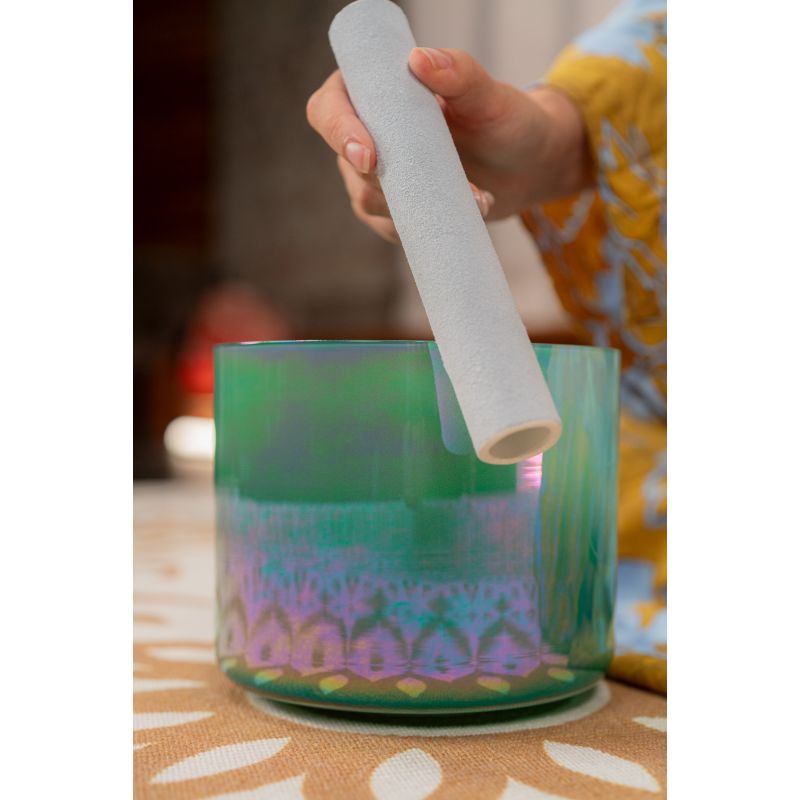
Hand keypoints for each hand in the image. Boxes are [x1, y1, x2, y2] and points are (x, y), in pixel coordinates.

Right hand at [306, 47, 591, 242]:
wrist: (525, 168)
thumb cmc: (506, 121)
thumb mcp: (489, 95)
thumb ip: (459, 72)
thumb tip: (418, 60)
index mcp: (374, 91)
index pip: (329, 108)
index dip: (339, 132)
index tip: (369, 157)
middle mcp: (365, 134)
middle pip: (346, 163)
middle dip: (390, 181)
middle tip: (446, 183)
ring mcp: (376, 178)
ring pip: (368, 201)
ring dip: (419, 205)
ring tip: (476, 195)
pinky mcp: (394, 212)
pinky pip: (393, 228)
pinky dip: (428, 226)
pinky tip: (467, 211)